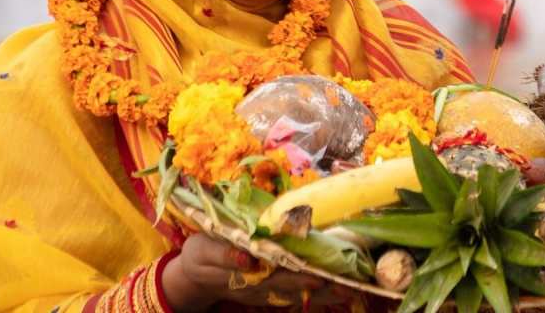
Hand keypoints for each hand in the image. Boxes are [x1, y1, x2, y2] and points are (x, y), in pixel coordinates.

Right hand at [162, 233, 354, 311]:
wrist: (194, 278)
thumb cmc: (199, 257)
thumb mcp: (203, 250)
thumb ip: (224, 254)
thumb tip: (249, 259)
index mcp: (246, 274)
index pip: (278, 274)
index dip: (300, 274)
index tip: (320, 274)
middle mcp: (260, 285)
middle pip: (296, 286)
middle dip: (321, 285)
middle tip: (348, 284)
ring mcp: (266, 291)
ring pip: (300, 293)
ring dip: (325, 292)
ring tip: (350, 289)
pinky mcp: (269, 290)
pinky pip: (296, 294)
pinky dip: (317, 293)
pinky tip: (335, 291)